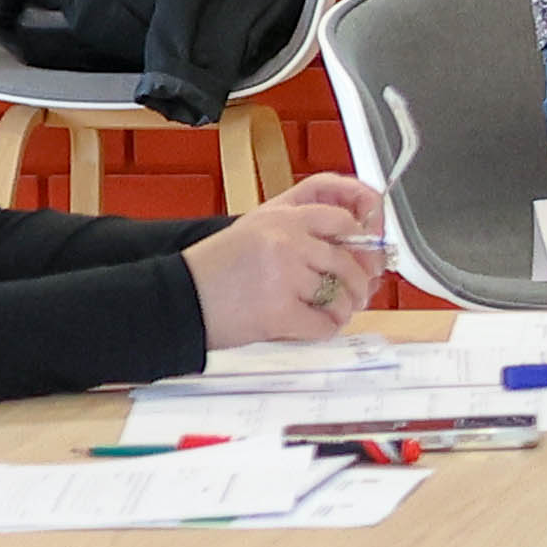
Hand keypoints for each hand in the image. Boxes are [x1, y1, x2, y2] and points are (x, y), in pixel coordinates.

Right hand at [183, 176, 390, 351]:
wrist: (177, 299)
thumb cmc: (215, 269)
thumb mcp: (256, 231)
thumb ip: (302, 233)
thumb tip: (356, 249)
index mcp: (281, 216)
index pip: (343, 218)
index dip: (364, 240)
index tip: (368, 256)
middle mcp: (286, 240)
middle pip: (349, 261)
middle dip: (360, 283)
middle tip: (357, 294)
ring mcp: (284, 275)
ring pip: (341, 295)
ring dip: (341, 310)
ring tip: (329, 313)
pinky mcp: (279, 311)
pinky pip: (324, 324)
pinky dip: (324, 330)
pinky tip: (313, 327)